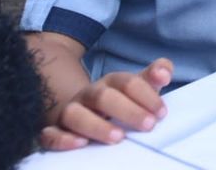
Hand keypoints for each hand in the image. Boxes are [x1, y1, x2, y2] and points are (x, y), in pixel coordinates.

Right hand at [39, 58, 172, 150]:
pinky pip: (50, 134)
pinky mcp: (54, 130)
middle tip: (148, 125)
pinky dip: (63, 139)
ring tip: (118, 137)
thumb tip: (164, 72)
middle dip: (127, 110)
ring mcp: (70, 111)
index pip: (127, 82)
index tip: (161, 113)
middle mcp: (89, 95)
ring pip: (75, 114)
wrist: (81, 107)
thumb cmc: (117, 100)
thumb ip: (154, 76)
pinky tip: (80, 144)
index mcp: (111, 83)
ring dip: (97, 126)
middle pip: (103, 96)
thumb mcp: (137, 86)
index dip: (146, 96)